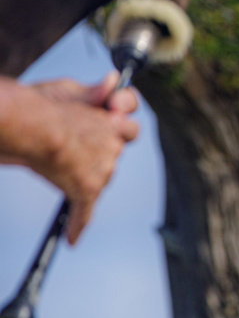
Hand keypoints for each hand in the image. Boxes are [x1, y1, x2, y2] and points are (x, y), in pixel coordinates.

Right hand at [29, 72, 139, 243]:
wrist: (30, 125)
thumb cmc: (42, 105)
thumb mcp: (71, 89)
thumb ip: (94, 92)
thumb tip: (113, 80)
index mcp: (112, 118)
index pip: (129, 116)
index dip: (121, 111)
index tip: (109, 108)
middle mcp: (114, 144)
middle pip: (122, 144)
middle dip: (107, 140)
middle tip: (80, 137)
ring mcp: (103, 168)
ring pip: (105, 173)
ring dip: (89, 171)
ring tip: (63, 159)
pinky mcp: (87, 188)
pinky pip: (85, 213)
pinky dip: (78, 225)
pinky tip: (72, 238)